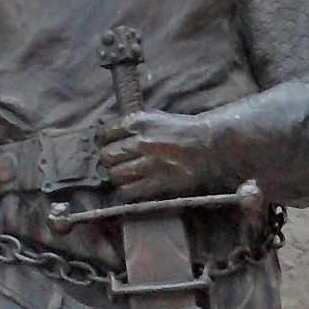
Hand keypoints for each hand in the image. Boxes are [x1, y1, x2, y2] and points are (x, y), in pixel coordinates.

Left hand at [97, 110, 213, 200]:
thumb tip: (107, 135)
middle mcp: (140, 141)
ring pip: (114, 174)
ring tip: (124, 173)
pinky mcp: (156, 182)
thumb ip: (131, 125)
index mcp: (138, 122)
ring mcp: (148, 163)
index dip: (103, 140)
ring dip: (116, 175)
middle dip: (108, 159)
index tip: (106, 144)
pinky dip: (126, 189)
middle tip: (114, 161)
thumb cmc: (179, 129)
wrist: (206, 144)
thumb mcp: (153, 117)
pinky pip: (128, 190)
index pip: (104, 133)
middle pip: (107, 156)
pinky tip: (132, 184)